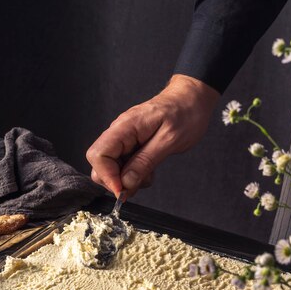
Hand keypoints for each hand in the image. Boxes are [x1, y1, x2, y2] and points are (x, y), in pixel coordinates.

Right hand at [86, 74, 218, 196]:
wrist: (192, 99)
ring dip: (127, 179)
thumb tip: (126, 182)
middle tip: (138, 184)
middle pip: (100, 164)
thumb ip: (145, 161)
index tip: (123, 190)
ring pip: (112, 168)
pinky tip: (149, 169)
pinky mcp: (131, 145)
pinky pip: (124, 165)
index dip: (107, 176)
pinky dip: (134, 174)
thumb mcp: (169, 140)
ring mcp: (125, 139)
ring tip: (149, 173)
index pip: (98, 155)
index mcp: (125, 127)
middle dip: (116, 180)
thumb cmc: (185, 113)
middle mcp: (120, 132)